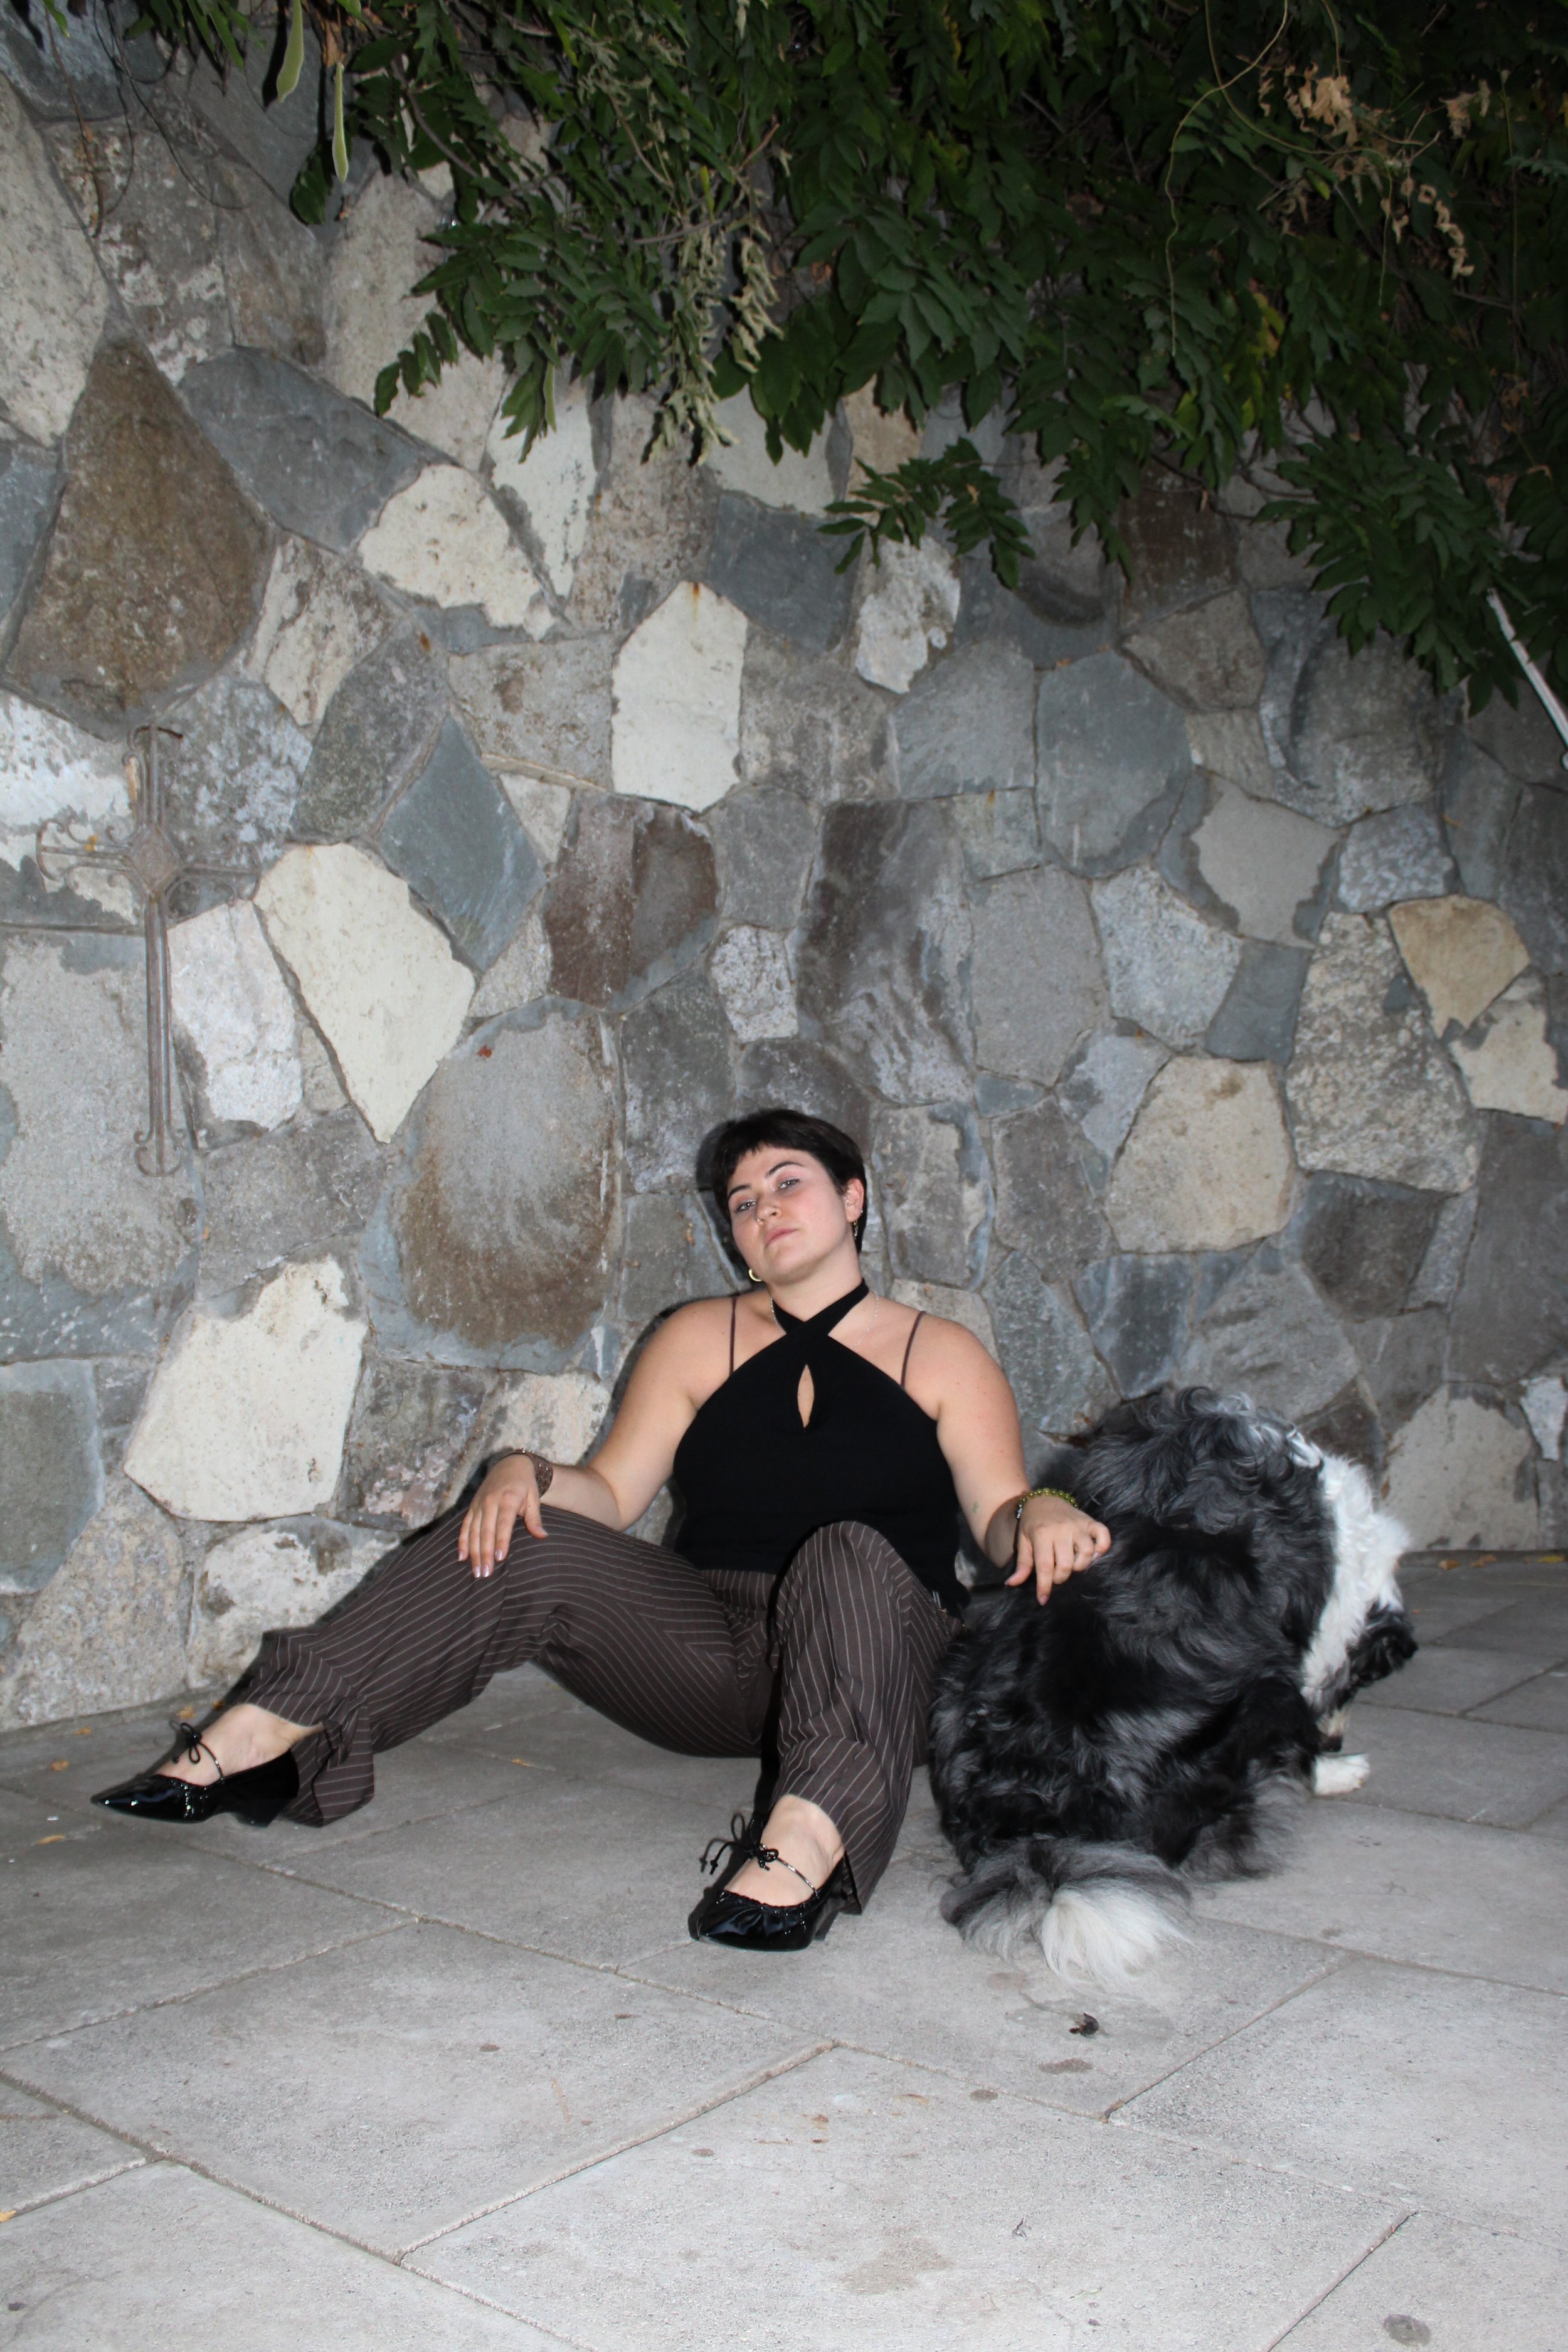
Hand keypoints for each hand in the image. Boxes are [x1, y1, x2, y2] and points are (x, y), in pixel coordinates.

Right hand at [458, 1456, 544, 1578]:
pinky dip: (462, 1542)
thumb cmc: (525, 1485)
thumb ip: (535, 1518)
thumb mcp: (534, 1498)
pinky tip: (462, 1557)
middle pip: (486, 1531)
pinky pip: (465, 1526)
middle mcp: (490, 1502)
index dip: (500, 1541)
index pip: (503, 1524)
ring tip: (475, 1571)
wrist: (510, 1464)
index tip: (499, 1558)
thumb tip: (542, 1536)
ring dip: (473, 1552)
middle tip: (485, 1573)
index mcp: (507, 1499)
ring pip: (473, 1531)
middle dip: (484, 1553)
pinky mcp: (472, 1506)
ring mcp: (479, 1504)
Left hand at [1005, 1495, 1110, 1604]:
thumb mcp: (1023, 1543)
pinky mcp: (1090, 1521)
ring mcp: (1077, 1524)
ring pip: (1087, 1552)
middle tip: (1055, 1574)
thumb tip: (1011, 1583)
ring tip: (1071, 1563)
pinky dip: (1103, 1547)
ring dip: (1080, 1565)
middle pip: (1066, 1564)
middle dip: (1060, 1577)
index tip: (1042, 1599)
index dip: (1044, 1586)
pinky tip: (1094, 1554)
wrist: (1043, 1500)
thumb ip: (1021, 1565)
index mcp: (1041, 1534)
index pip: (1045, 1566)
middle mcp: (1061, 1529)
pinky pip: (1103, 1534)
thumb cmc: (1032, 1525)